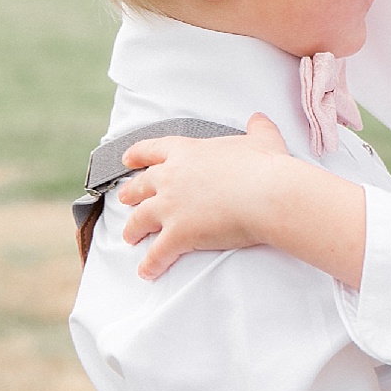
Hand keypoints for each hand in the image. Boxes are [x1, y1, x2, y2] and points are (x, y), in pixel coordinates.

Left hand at [119, 114, 293, 277]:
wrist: (266, 194)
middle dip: (130, 194)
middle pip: (140, 186)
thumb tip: (258, 118)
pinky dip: (150, 264)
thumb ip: (257, 127)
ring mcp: (170, 207)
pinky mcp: (178, 234)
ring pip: (140, 219)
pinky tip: (146, 271)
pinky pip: (157, 253)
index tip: (127, 160)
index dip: (136, 155)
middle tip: (125, 199)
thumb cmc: (264, 166)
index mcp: (186, 152)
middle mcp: (170, 177)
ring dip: (133, 230)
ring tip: (130, 236)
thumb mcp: (262, 139)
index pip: (152, 150)